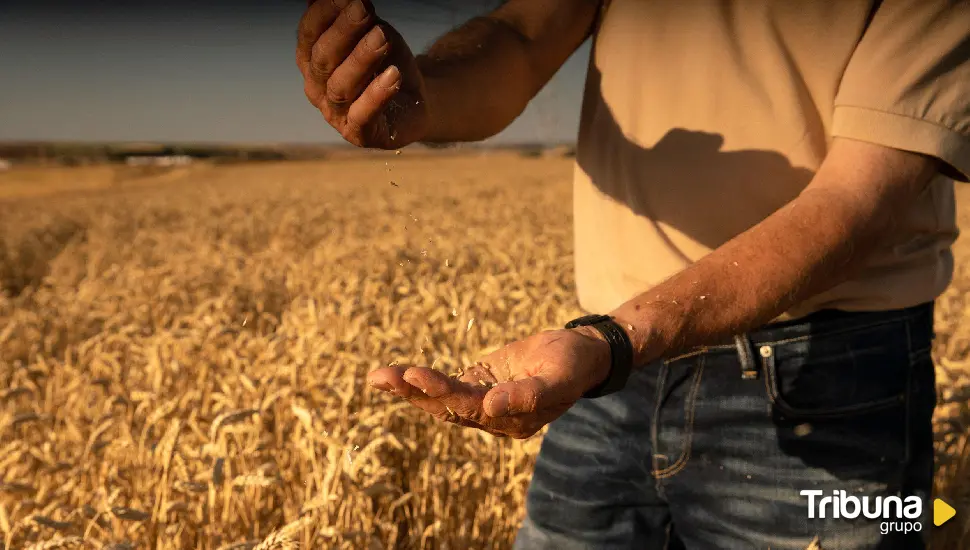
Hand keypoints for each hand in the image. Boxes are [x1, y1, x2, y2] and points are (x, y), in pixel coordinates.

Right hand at [297, 0, 428, 147]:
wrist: (413, 101)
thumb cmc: (385, 62)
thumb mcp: (371, 31)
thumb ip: (351, 14)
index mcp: (311, 60)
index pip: (309, 34)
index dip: (324, 13)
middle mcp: (317, 88)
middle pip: (323, 59)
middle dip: (343, 32)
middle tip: (364, 10)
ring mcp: (336, 113)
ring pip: (341, 86)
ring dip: (361, 59)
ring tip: (382, 38)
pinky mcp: (359, 133)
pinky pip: (363, 115)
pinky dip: (377, 95)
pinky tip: (393, 75)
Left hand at [367, 327, 611, 438]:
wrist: (581, 354)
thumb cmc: (574, 364)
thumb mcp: (559, 377)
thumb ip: (529, 394)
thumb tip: (491, 405)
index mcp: (513, 422)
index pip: (471, 409)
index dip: (443, 392)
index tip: (417, 375)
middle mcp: (493, 417)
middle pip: (447, 408)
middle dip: (413, 392)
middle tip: (381, 377)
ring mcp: (483, 401)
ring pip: (440, 399)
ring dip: (409, 388)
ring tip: (377, 376)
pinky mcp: (478, 384)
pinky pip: (444, 385)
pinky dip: (420, 381)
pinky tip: (393, 375)